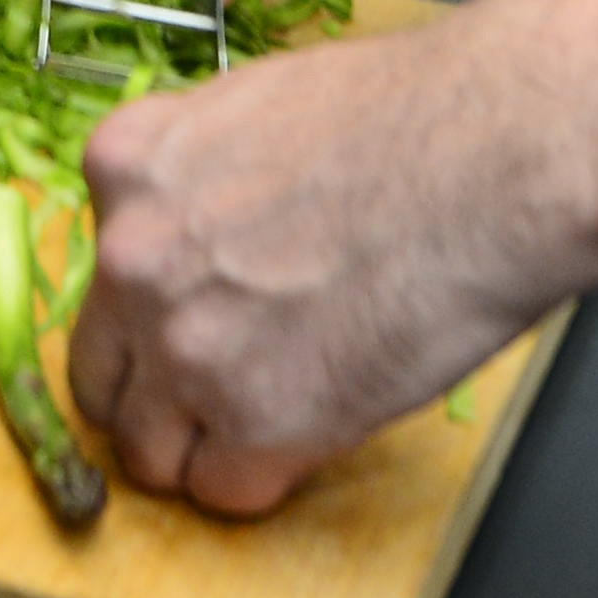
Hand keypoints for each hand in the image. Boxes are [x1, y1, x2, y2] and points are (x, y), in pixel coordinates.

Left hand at [61, 10, 577, 515]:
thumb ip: (204, 177)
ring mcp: (186, 350)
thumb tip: (213, 227)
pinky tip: (317, 428)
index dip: (156, 303)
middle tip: (220, 384)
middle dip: (154, 388)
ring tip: (270, 419)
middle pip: (100, 373)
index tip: (201, 309)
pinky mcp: (256, 426)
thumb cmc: (416, 112)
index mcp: (127, 165)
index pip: (101, 271)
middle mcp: (132, 261)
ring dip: (199, 446)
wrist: (497, 155)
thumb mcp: (261, 107)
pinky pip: (225, 490)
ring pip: (147, 451)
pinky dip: (266, 474)